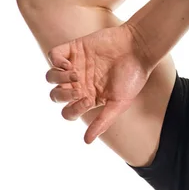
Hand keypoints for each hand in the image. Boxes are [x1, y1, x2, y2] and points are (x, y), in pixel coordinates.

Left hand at [46, 23, 151, 143]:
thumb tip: (87, 141)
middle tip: (78, 88)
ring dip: (58, 78)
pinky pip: (53, 56)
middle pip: (56, 95)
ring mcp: (76, 65)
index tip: (88, 100)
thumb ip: (103, 121)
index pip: (68, 111)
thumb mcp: (119, 102)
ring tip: (75, 74)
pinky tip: (69, 64)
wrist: (138, 48)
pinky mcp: (74, 48)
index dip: (73, 109)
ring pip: (51, 77)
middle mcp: (80, 83)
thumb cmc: (132, 76)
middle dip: (63, 95)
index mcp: (90, 97)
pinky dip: (56, 61)